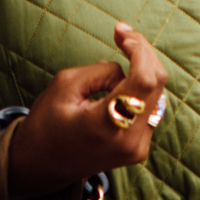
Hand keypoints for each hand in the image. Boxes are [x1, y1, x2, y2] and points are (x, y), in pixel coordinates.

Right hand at [5, 25, 168, 196]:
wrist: (41, 165)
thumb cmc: (47, 123)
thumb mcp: (64, 86)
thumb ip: (101, 72)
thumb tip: (126, 68)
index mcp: (105, 125)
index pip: (143, 80)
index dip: (139, 50)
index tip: (122, 35)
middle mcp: (128, 141)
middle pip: (157, 84)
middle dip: (143, 53)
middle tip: (122, 35)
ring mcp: (137, 148)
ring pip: (157, 94)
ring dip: (143, 70)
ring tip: (119, 55)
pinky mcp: (140, 149)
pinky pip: (151, 108)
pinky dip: (140, 88)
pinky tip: (120, 82)